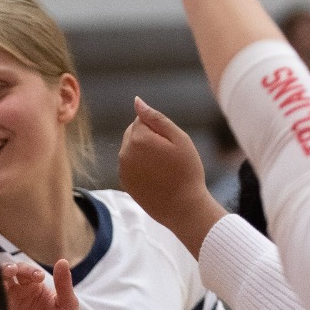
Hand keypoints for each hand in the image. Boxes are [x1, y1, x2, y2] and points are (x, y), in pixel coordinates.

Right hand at [3, 259, 78, 309]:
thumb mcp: (67, 307)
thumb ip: (64, 286)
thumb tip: (63, 261)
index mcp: (31, 285)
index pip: (24, 269)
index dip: (28, 269)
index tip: (38, 277)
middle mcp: (14, 292)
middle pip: (4, 272)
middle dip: (6, 269)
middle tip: (11, 271)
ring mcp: (3, 305)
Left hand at [116, 97, 227, 254]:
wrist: (183, 207)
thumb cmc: (187, 172)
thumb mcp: (179, 139)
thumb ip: (156, 118)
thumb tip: (137, 101)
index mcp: (138, 138)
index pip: (142, 119)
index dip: (159, 130)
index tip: (171, 144)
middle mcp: (125, 152)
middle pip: (133, 133)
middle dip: (149, 138)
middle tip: (169, 155)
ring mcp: (123, 169)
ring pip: (132, 149)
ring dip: (145, 152)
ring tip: (164, 167)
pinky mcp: (125, 182)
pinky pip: (131, 165)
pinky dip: (142, 167)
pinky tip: (158, 177)